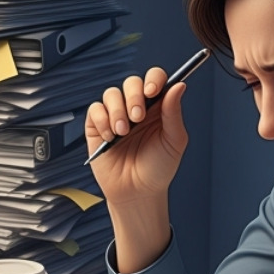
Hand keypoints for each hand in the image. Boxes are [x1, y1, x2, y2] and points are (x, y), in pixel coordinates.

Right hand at [83, 66, 188, 207]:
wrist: (137, 193)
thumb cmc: (158, 169)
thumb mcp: (174, 141)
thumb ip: (174, 113)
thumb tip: (178, 86)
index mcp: (158, 108)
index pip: (155, 80)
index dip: (153, 80)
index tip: (152, 91)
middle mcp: (136, 108)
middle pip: (131, 83)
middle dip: (133, 97)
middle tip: (137, 117)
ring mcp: (116, 116)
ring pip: (111, 94)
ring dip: (117, 111)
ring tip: (123, 133)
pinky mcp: (98, 127)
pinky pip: (95, 110)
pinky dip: (102, 120)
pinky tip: (110, 137)